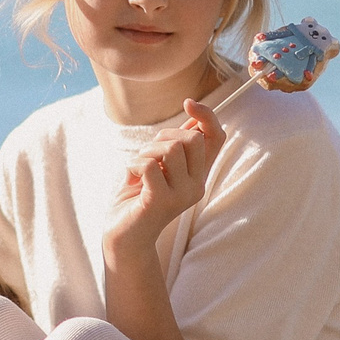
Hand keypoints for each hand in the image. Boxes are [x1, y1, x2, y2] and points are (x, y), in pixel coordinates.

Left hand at [104, 98, 225, 254]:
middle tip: (147, 157)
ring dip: (145, 153)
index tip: (189, 103)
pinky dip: (132, 165)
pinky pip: (148, 164)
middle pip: (191, 138)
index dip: (207, 116)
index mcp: (198, 176)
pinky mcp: (161, 201)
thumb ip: (175, 146)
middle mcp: (196, 186)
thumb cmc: (137, 197)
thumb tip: (194, 116)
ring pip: (169, 148)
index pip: (217, 138)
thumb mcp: (158, 166)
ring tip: (137, 171)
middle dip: (163, 138)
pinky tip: (130, 181)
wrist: (123, 237)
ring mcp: (181, 196)